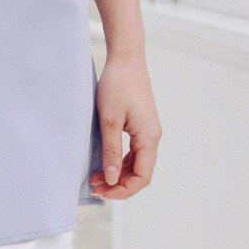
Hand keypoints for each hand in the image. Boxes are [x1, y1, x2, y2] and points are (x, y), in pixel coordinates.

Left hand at [87, 52, 160, 199]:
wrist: (126, 58)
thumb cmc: (117, 85)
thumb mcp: (110, 120)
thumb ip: (112, 151)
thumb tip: (113, 179)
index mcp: (149, 138)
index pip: (142, 177)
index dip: (123, 190)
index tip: (103, 191)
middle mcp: (153, 137)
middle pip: (141, 173)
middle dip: (119, 183)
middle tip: (95, 185)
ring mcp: (148, 131)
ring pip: (138, 163)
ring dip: (120, 173)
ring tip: (97, 176)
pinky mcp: (141, 124)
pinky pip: (135, 151)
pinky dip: (122, 161)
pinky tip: (106, 162)